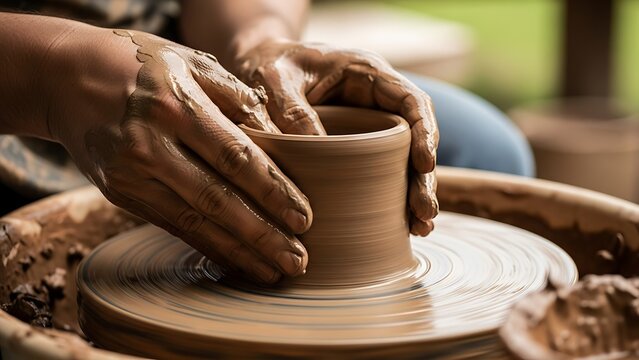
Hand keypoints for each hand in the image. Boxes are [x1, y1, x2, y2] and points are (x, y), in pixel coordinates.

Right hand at [47, 28, 311, 282]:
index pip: (235, 157)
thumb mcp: (190, 61)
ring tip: (275, 271)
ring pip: (194, 222)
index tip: (304, 218)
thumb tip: (280, 136)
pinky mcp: (121, 194)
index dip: (272, 191)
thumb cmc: (140, 64)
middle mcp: (151, 144)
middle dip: (262, 235)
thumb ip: (237, 96)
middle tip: (299, 261)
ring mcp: (131, 174)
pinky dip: (207, 246)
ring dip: (239, 251)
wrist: (65, 78)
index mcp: (176, 105)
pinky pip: (172, 225)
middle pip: (218, 200)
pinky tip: (235, 260)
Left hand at [236, 40, 438, 234]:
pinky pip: (380, 172)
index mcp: (367, 74)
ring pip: (402, 160)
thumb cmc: (270, 66)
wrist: (258, 68)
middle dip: (423, 177)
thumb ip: (292, 110)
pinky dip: (391, 198)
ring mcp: (368, 127)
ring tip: (420, 228)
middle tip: (424, 213)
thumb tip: (319, 150)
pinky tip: (400, 226)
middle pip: (415, 138)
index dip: (425, 133)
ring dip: (412, 193)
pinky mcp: (356, 149)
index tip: (424, 166)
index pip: (412, 101)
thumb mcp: (275, 81)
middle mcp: (376, 102)